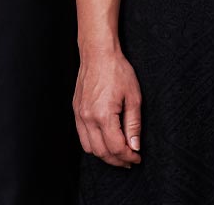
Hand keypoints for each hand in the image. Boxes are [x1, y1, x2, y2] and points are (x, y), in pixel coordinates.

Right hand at [74, 50, 141, 167]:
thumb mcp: (133, 98)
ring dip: (104, 155)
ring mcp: (79, 114)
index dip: (128, 157)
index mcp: (103, 115)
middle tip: (130, 160)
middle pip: (101, 152)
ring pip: (89, 147)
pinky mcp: (76, 110)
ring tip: (118, 153)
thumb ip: (134, 125)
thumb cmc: (117, 71)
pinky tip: (105, 140)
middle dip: (117, 160)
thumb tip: (135, 146)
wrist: (98, 54)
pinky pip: (82, 135)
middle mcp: (88, 117)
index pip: (116, 147)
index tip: (137, 157)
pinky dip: (94, 144)